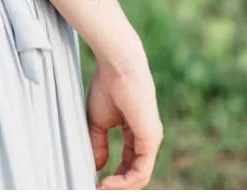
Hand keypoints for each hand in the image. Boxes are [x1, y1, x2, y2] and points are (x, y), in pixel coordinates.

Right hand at [87, 54, 162, 190]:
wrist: (117, 65)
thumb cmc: (108, 85)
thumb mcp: (98, 121)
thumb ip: (98, 145)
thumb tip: (96, 166)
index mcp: (137, 132)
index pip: (129, 164)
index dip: (114, 178)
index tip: (95, 182)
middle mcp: (147, 138)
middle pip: (135, 174)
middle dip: (117, 186)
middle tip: (97, 189)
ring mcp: (151, 139)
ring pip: (139, 177)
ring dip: (119, 187)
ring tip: (101, 188)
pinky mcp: (151, 139)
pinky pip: (141, 171)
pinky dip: (124, 182)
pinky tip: (107, 182)